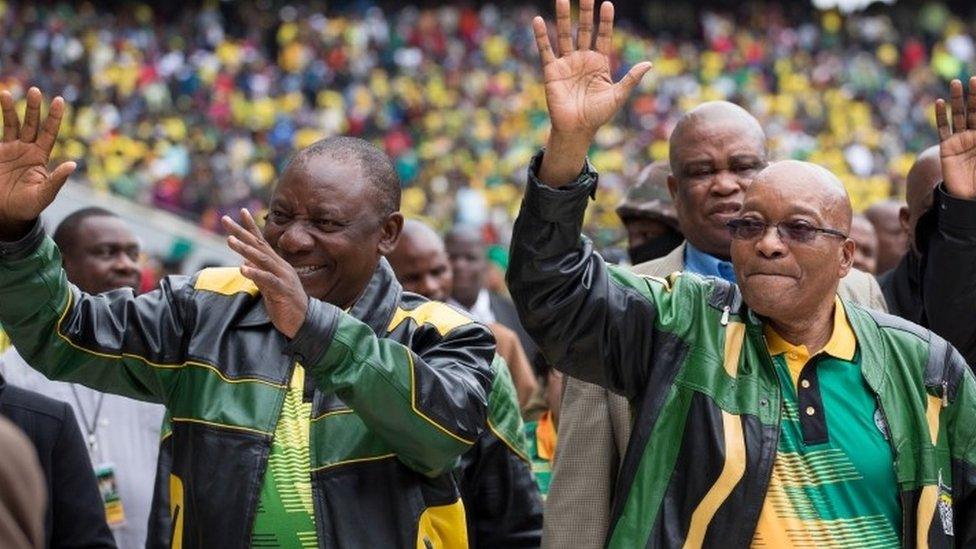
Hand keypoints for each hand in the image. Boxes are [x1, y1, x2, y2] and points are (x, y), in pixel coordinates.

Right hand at [0, 87, 75, 238]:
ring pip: (12, 124)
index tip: (59, 100)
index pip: (50, 132)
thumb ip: (57, 180)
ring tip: (6, 93)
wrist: (5, 212)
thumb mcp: (44, 194)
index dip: (55, 117)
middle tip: (35, 90)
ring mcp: (10, 149)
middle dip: (33, 107)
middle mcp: (26, 149)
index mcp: (40, 157)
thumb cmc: (28, 206)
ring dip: (10, 109)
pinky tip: (0, 103)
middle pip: (31, 124)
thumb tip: (72, 164)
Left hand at [222, 209, 307, 338]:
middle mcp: (280, 266)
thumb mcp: (269, 287)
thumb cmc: (286, 304)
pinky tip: (242, 268)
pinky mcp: (283, 290)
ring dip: (245, 249)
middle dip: (241, 232)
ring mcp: (282, 277)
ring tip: (229, 240)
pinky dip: (255, 273)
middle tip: (225, 219)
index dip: (250, 226)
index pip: (261, 241)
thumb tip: (245, 261)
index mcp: (276, 264)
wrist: (305, 322)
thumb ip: (258, 273)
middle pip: (259, 245)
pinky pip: (267, 279)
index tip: (240, 212)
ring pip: (262, 259)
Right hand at [532, 0, 651, 185]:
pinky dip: (541, 36)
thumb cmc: (598, 115)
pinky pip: (546, 50)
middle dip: (585, 12)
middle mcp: (583, 59)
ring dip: (563, 17)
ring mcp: (567, 63)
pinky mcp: (552, 71)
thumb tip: (649, 63)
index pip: (603, 36)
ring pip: (564, 35)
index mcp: (599, 62)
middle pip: (584, 30)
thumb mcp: (617, 96)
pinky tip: (538, 20)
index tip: (607, 4)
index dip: (605, 21)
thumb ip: (631, 79)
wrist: (577, 130)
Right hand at [936, 76, 975, 199]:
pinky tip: (940, 102)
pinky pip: (943, 129)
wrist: (969, 197)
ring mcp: (959, 140)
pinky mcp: (946, 147)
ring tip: (956, 83)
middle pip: (973, 111)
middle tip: (972, 79)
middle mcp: (973, 136)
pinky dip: (940, 115)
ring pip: (957, 116)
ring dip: (957, 100)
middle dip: (973, 96)